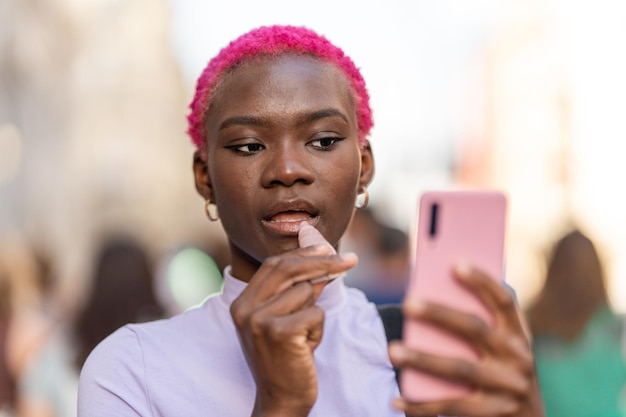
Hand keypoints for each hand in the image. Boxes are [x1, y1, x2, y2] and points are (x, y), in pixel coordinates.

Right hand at [230, 244, 356, 416]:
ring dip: (315, 312)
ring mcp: (260, 320)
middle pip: (289, 269)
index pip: (274, 264)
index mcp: (242, 303)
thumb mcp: (285, 319)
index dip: (302, 253)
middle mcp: (245, 309)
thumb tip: (323, 256)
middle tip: (351, 260)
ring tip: (305, 336)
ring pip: (307, 291)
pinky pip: (316, 313)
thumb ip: (296, 289)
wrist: (281, 400)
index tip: (326, 247)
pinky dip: (319, 329)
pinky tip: (307, 347)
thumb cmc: (286, 359)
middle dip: (324, 261)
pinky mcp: (280, 332)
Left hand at [388, 265, 545, 416]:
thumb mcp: (503, 346)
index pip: (504, 301)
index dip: (482, 281)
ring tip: (392, 351)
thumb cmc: (503, 371)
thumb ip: (482, 323)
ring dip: (422, 360)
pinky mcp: (494, 413)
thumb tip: (437, 293)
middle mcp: (517, 357)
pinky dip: (421, 405)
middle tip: (407, 303)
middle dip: (439, 314)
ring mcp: (507, 387)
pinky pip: (451, 406)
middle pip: (474, 329)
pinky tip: (397, 399)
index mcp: (518, 334)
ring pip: (459, 368)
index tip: (455, 264)